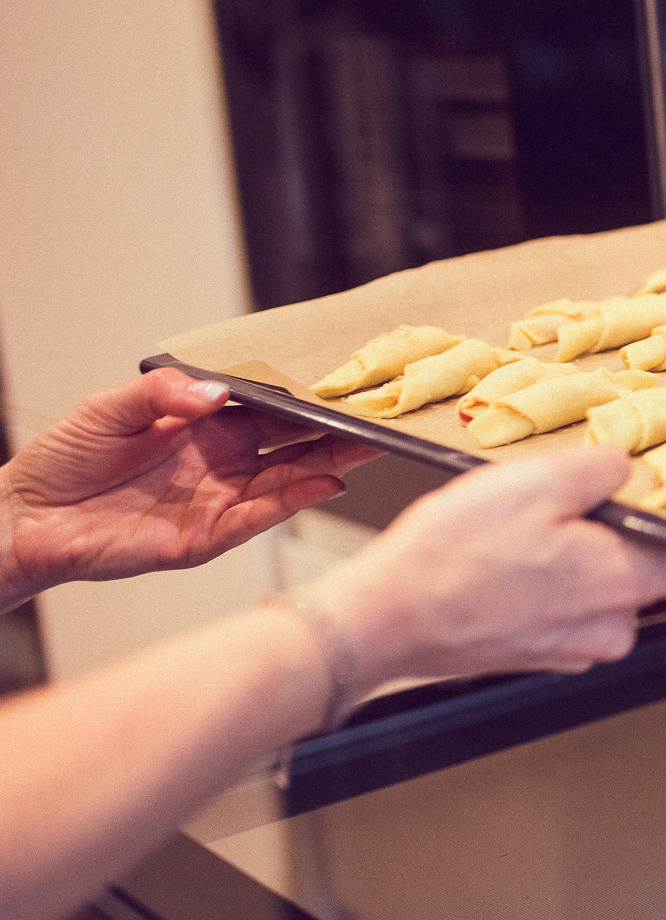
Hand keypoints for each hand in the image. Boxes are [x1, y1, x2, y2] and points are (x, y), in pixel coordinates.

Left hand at [0, 370, 378, 605]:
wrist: (27, 518)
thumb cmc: (63, 460)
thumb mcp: (108, 408)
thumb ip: (162, 394)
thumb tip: (217, 391)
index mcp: (204, 427)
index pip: (269, 409)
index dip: (305, 398)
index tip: (342, 383)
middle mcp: (222, 463)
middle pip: (293, 444)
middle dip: (336, 431)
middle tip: (378, 416)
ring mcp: (219, 500)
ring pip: (289, 479)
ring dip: (329, 464)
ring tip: (366, 446)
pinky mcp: (206, 536)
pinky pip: (259, 517)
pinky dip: (295, 500)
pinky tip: (326, 483)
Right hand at [298, 445, 665, 690]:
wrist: (380, 621)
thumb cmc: (453, 554)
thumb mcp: (535, 481)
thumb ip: (601, 471)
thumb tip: (629, 470)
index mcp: (623, 582)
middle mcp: (609, 625)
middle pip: (646, 569)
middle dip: (623, 533)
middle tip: (575, 499)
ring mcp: (571, 646)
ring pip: (600, 586)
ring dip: (577, 555)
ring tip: (520, 527)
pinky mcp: (535, 651)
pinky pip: (561, 606)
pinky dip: (544, 581)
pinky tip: (502, 558)